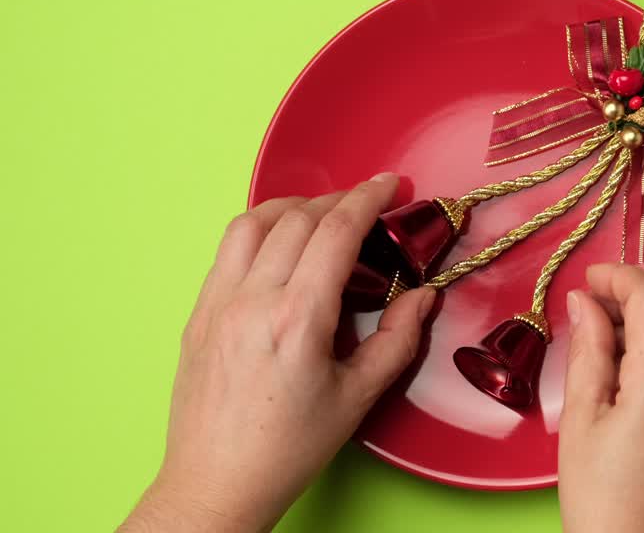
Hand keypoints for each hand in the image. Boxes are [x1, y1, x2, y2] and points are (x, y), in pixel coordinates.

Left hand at [120, 174, 433, 532]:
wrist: (217, 482)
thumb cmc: (288, 448)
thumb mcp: (358, 398)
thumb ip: (397, 340)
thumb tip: (423, 297)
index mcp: (297, 319)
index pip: (335, 232)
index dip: (367, 198)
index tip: (390, 185)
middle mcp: (252, 301)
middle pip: (297, 218)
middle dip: (338, 200)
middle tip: (367, 203)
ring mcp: (217, 304)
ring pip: (252, 223)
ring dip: (292, 207)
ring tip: (321, 214)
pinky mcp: (198, 314)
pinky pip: (227, 251)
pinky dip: (259, 231)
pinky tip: (280, 246)